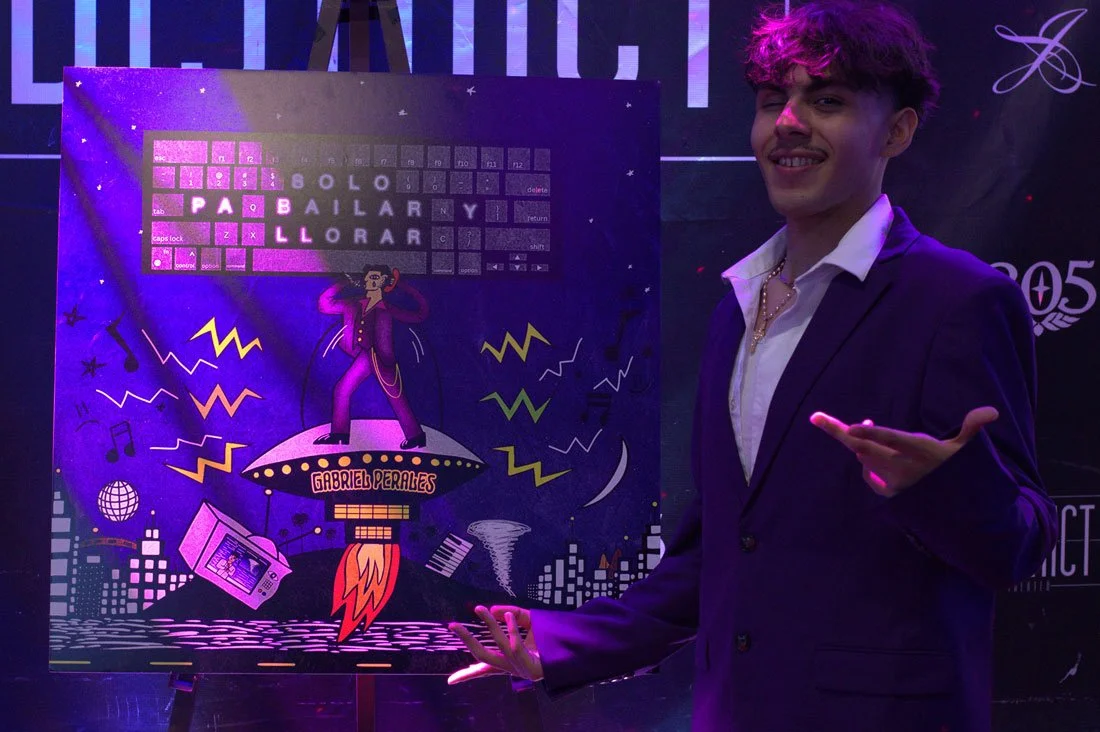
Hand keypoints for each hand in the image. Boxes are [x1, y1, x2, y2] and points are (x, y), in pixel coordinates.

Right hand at [447, 605, 542, 684]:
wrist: (577, 650)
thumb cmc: (551, 639)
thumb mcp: (530, 621)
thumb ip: (512, 614)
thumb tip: (493, 609)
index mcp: (508, 660)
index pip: (483, 669)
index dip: (466, 675)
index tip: (450, 681)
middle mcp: (511, 666)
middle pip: (482, 655)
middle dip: (467, 639)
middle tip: (453, 625)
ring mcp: (520, 668)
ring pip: (498, 645)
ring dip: (489, 625)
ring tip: (481, 608)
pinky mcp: (531, 668)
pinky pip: (515, 646)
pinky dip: (510, 629)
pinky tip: (508, 616)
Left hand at [809, 407, 998, 496]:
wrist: (961, 516)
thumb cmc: (962, 475)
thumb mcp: (968, 452)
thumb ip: (972, 428)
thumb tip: (991, 411)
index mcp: (922, 452)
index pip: (893, 440)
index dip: (872, 434)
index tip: (852, 427)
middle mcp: (905, 468)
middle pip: (864, 448)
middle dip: (841, 432)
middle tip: (817, 418)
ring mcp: (895, 483)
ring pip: (865, 459)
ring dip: (859, 443)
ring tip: (859, 428)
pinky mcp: (892, 495)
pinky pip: (870, 477)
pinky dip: (866, 464)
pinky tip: (866, 454)